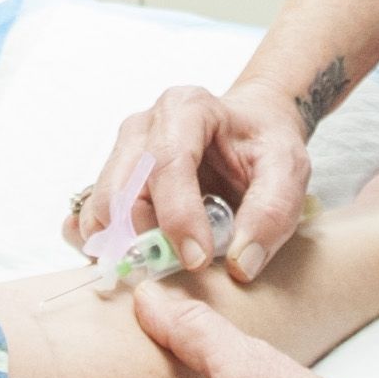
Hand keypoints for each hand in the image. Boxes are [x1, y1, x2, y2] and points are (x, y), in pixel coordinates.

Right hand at [75, 76, 313, 278]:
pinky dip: (101, 242)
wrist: (251, 127)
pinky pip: (89, 214)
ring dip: (122, 244)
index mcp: (187, 108)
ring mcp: (122, 151)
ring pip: (102, 205)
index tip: (196, 261)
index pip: (169, 162)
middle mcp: (144, 125)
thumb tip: (239, 263)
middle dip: (144, 236)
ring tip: (159, 263)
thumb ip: (272, 212)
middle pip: (123, 187)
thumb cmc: (265, 144)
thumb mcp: (289, 169)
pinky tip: (127, 255)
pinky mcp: (111, 178)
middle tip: (175, 269)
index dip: (178, 216)